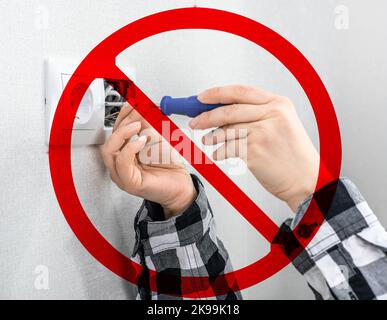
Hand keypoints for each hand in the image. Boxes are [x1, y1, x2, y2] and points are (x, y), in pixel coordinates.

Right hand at [101, 103, 195, 218]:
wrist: (182, 186)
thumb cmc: (170, 167)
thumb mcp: (158, 139)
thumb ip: (148, 125)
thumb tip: (142, 106)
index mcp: (124, 154)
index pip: (115, 131)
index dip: (122, 115)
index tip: (133, 102)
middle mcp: (120, 164)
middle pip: (110, 139)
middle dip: (123, 121)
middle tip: (137, 112)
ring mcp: (122, 174)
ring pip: (109, 151)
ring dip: (122, 134)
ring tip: (138, 126)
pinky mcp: (130, 182)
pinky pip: (121, 163)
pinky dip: (129, 149)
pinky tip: (141, 141)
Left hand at [189, 85, 321, 211]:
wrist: (307, 180)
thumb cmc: (292, 155)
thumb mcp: (282, 124)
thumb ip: (258, 114)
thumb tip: (223, 111)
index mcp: (278, 104)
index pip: (241, 91)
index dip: (217, 93)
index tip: (201, 97)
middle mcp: (272, 115)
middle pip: (229, 110)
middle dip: (206, 115)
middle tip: (195, 121)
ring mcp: (263, 133)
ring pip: (226, 130)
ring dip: (211, 136)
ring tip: (206, 140)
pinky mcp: (255, 152)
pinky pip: (228, 149)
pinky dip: (219, 152)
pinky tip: (218, 154)